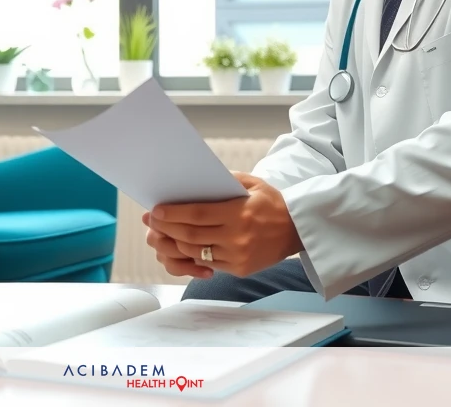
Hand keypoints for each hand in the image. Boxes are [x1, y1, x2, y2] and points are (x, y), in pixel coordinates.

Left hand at [144, 172, 302, 278]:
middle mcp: (237, 237)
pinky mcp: (240, 269)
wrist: (298, 229)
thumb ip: (225, 182)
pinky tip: (181, 244)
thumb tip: (194, 182)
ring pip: (196, 252)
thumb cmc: (272, 202)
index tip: (156, 210)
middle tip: (152, 221)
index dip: (173, 213)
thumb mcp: (252, 184)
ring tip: (162, 233)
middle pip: (190, 235)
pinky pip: (208, 263)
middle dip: (166, 228)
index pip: (197, 215)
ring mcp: (238, 256)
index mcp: (238, 213)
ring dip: (174, 243)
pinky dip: (191, 255)